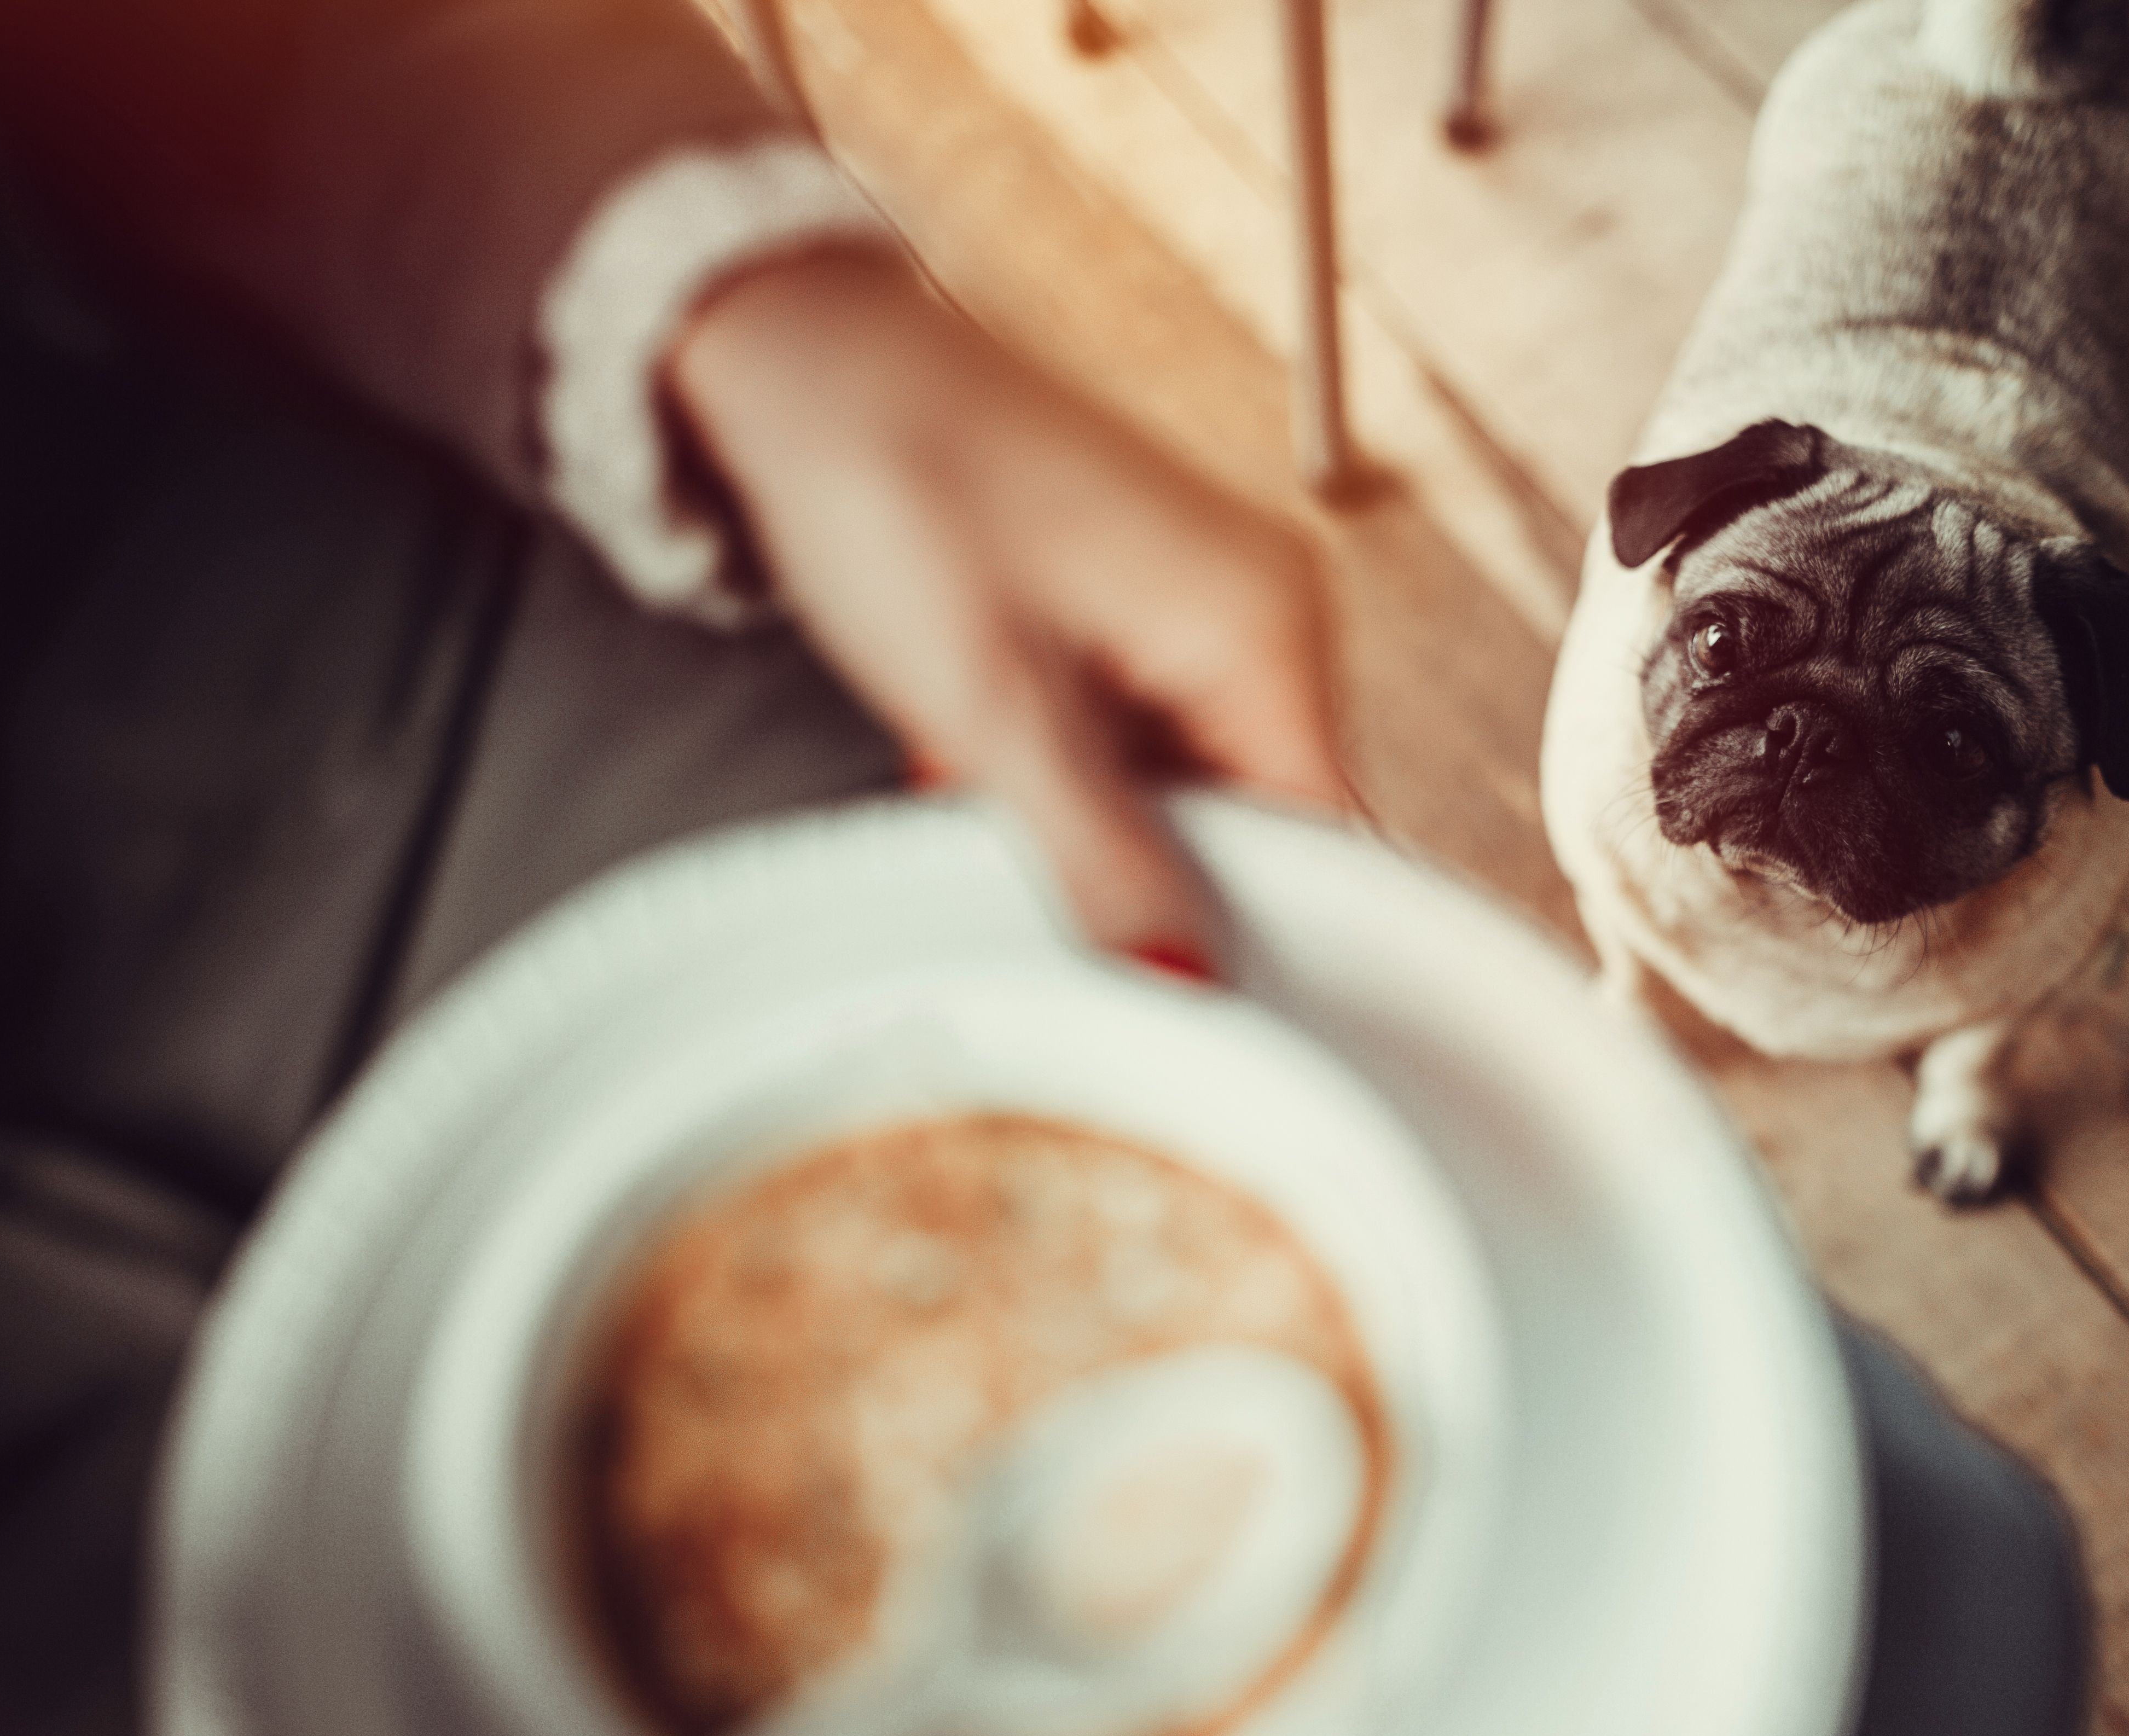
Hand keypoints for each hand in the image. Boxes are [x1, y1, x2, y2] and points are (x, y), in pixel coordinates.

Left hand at [668, 245, 1348, 972]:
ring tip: (980, 779)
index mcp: (1268, 628)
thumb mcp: (992, 709)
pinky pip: (1151, 730)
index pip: (1332, 843)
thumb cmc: (888, 481)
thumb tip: (1188, 988)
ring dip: (1100, 820)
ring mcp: (1213, 597)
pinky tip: (980, 748)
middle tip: (1037, 875)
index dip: (1262, 936)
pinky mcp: (1150, 596)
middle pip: (1268, 820)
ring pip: (1196, 784)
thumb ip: (1103, 859)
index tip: (1174, 993)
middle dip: (1156, 873)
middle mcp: (1271, 608)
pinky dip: (1076, 766)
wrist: (796, 349)